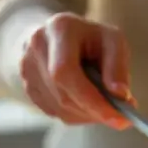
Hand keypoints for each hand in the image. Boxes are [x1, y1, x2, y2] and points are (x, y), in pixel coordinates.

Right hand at [20, 12, 133, 129]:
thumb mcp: (113, 41)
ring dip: (86, 114)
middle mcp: (36, 46)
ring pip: (58, 108)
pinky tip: (86, 102)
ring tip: (104, 105)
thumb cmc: (92, 38)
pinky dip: (75, 114)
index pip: (66, 72)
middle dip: (93, 110)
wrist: (61, 35)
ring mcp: (26, 67)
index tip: (118, 117)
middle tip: (118, 118)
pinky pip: (53, 111)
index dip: (91, 99)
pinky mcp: (27, 86)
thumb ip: (118, 66)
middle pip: (62, 94)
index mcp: (59, 28)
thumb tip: (120, 95)